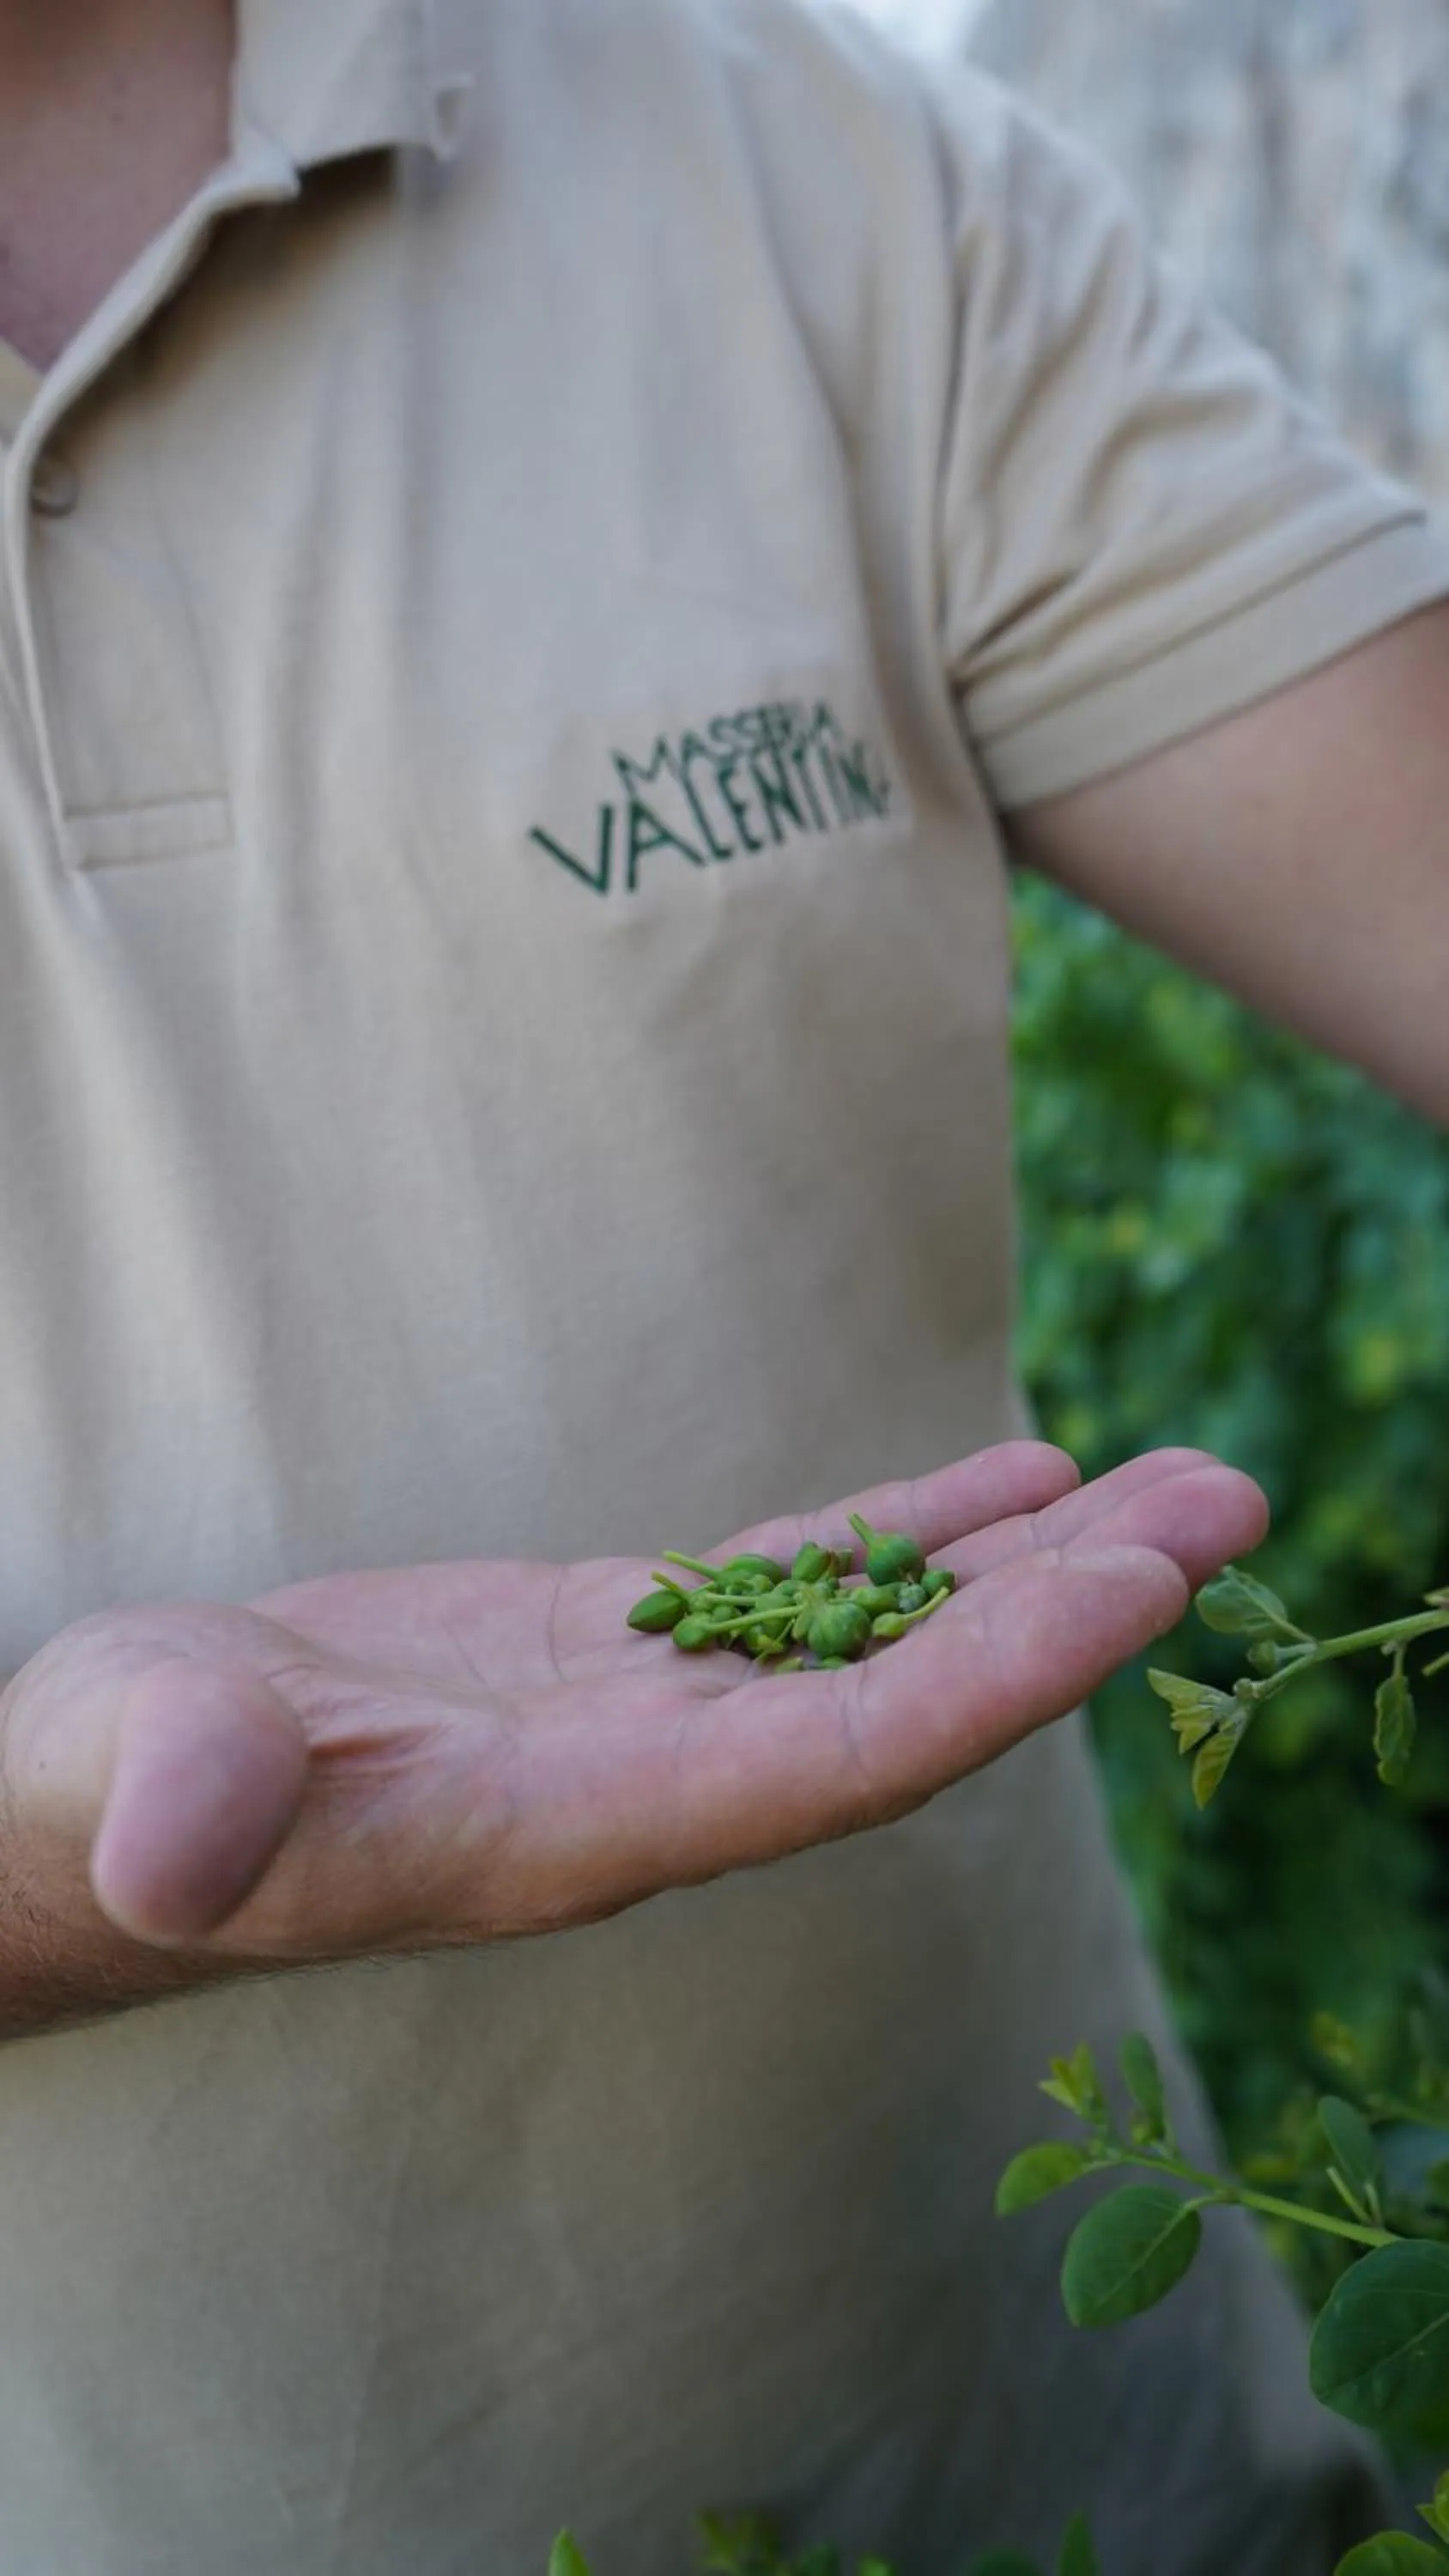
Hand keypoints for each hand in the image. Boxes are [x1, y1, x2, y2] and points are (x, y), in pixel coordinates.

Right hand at [1, 1443, 1265, 1961]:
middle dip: (1071, 1612)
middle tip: (1230, 1509)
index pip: (830, 1759)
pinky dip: (909, 1537)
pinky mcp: (605, 1650)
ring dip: (1026, 1565)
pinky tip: (1013, 1486)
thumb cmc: (102, 1802)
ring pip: (872, 1635)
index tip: (1140, 1593)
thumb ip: (188, 1801)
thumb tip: (188, 1838)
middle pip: (905, 1694)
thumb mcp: (132, 1784)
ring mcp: (634, 1717)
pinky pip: (794, 1589)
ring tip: (1174, 1485)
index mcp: (570, 1831)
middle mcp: (643, 1785)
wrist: (92, 1808)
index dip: (990, 1679)